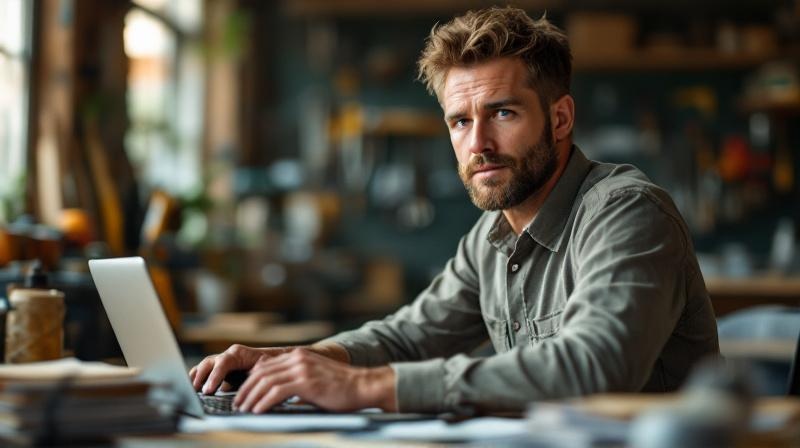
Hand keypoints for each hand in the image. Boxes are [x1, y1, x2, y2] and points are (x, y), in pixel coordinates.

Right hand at [189, 344, 293, 393]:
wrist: (275, 360)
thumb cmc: (271, 364)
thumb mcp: (264, 368)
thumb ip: (252, 376)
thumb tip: (241, 388)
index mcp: (238, 353)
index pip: (222, 363)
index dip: (214, 377)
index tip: (209, 390)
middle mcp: (228, 355)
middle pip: (209, 363)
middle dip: (201, 377)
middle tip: (197, 391)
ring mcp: (222, 360)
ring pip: (205, 366)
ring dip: (196, 377)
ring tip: (191, 390)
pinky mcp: (220, 369)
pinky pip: (205, 371)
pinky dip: (197, 377)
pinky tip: (192, 387)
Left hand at [234, 348, 396, 412]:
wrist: (364, 385)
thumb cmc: (343, 387)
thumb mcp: (316, 378)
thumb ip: (298, 381)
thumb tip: (281, 396)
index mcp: (299, 355)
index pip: (265, 366)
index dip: (250, 380)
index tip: (243, 394)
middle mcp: (298, 358)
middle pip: (261, 372)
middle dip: (246, 389)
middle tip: (238, 404)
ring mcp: (302, 368)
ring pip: (265, 381)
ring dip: (251, 397)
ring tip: (244, 410)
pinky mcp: (306, 382)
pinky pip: (276, 392)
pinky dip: (263, 402)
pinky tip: (257, 411)